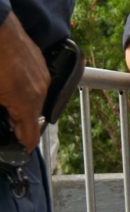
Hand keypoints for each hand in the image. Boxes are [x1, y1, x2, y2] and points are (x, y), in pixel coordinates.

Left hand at [0, 13, 50, 151]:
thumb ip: (5, 110)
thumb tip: (9, 116)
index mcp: (26, 102)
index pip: (31, 136)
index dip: (24, 144)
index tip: (19, 148)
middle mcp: (40, 90)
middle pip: (33, 117)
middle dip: (19, 121)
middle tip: (6, 121)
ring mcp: (42, 75)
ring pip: (35, 99)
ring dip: (22, 103)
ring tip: (6, 99)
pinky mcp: (39, 62)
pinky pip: (35, 83)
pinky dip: (25, 88)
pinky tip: (11, 81)